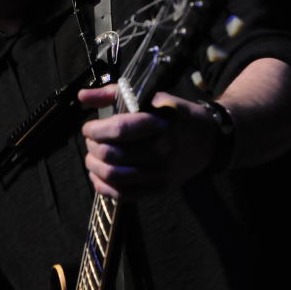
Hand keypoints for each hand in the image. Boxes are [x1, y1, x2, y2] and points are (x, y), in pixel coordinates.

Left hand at [78, 85, 216, 198]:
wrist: (208, 140)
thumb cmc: (173, 115)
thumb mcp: (150, 97)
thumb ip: (113, 94)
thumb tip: (82, 96)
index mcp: (160, 124)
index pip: (119, 130)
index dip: (96, 129)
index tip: (90, 127)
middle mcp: (161, 151)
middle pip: (111, 154)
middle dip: (92, 146)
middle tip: (91, 140)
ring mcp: (160, 173)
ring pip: (112, 175)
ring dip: (94, 165)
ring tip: (92, 156)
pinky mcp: (158, 189)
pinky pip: (122, 195)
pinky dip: (102, 186)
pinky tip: (98, 175)